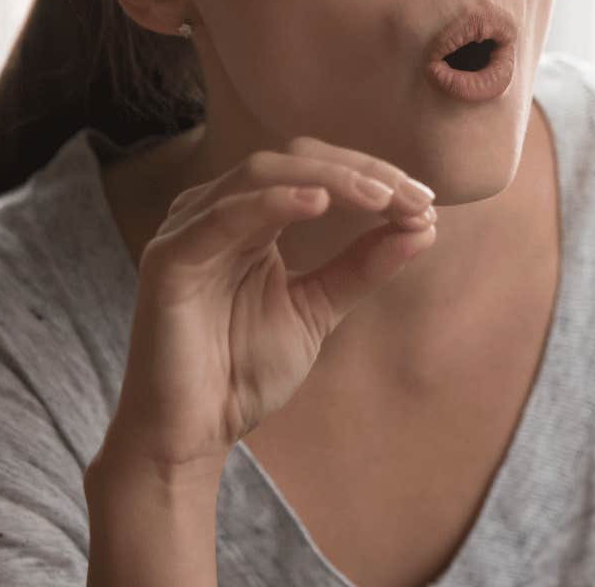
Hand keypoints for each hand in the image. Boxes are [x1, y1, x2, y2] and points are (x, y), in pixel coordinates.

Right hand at [101, 135, 436, 477]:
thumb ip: (362, 266)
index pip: (316, 171)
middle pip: (295, 160)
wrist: (195, 434)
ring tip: (383, 198)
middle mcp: (216, 211)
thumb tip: (424, 226)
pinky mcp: (169, 260)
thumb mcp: (318, 309)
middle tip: (415, 199)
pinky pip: (222, 217)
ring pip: (263, 173)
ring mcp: (188, 230)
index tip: (426, 203)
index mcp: (250, 218)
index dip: (373, 177)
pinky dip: (273, 201)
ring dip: (332, 180)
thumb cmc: (243, 371)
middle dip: (362, 174)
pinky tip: (319, 203)